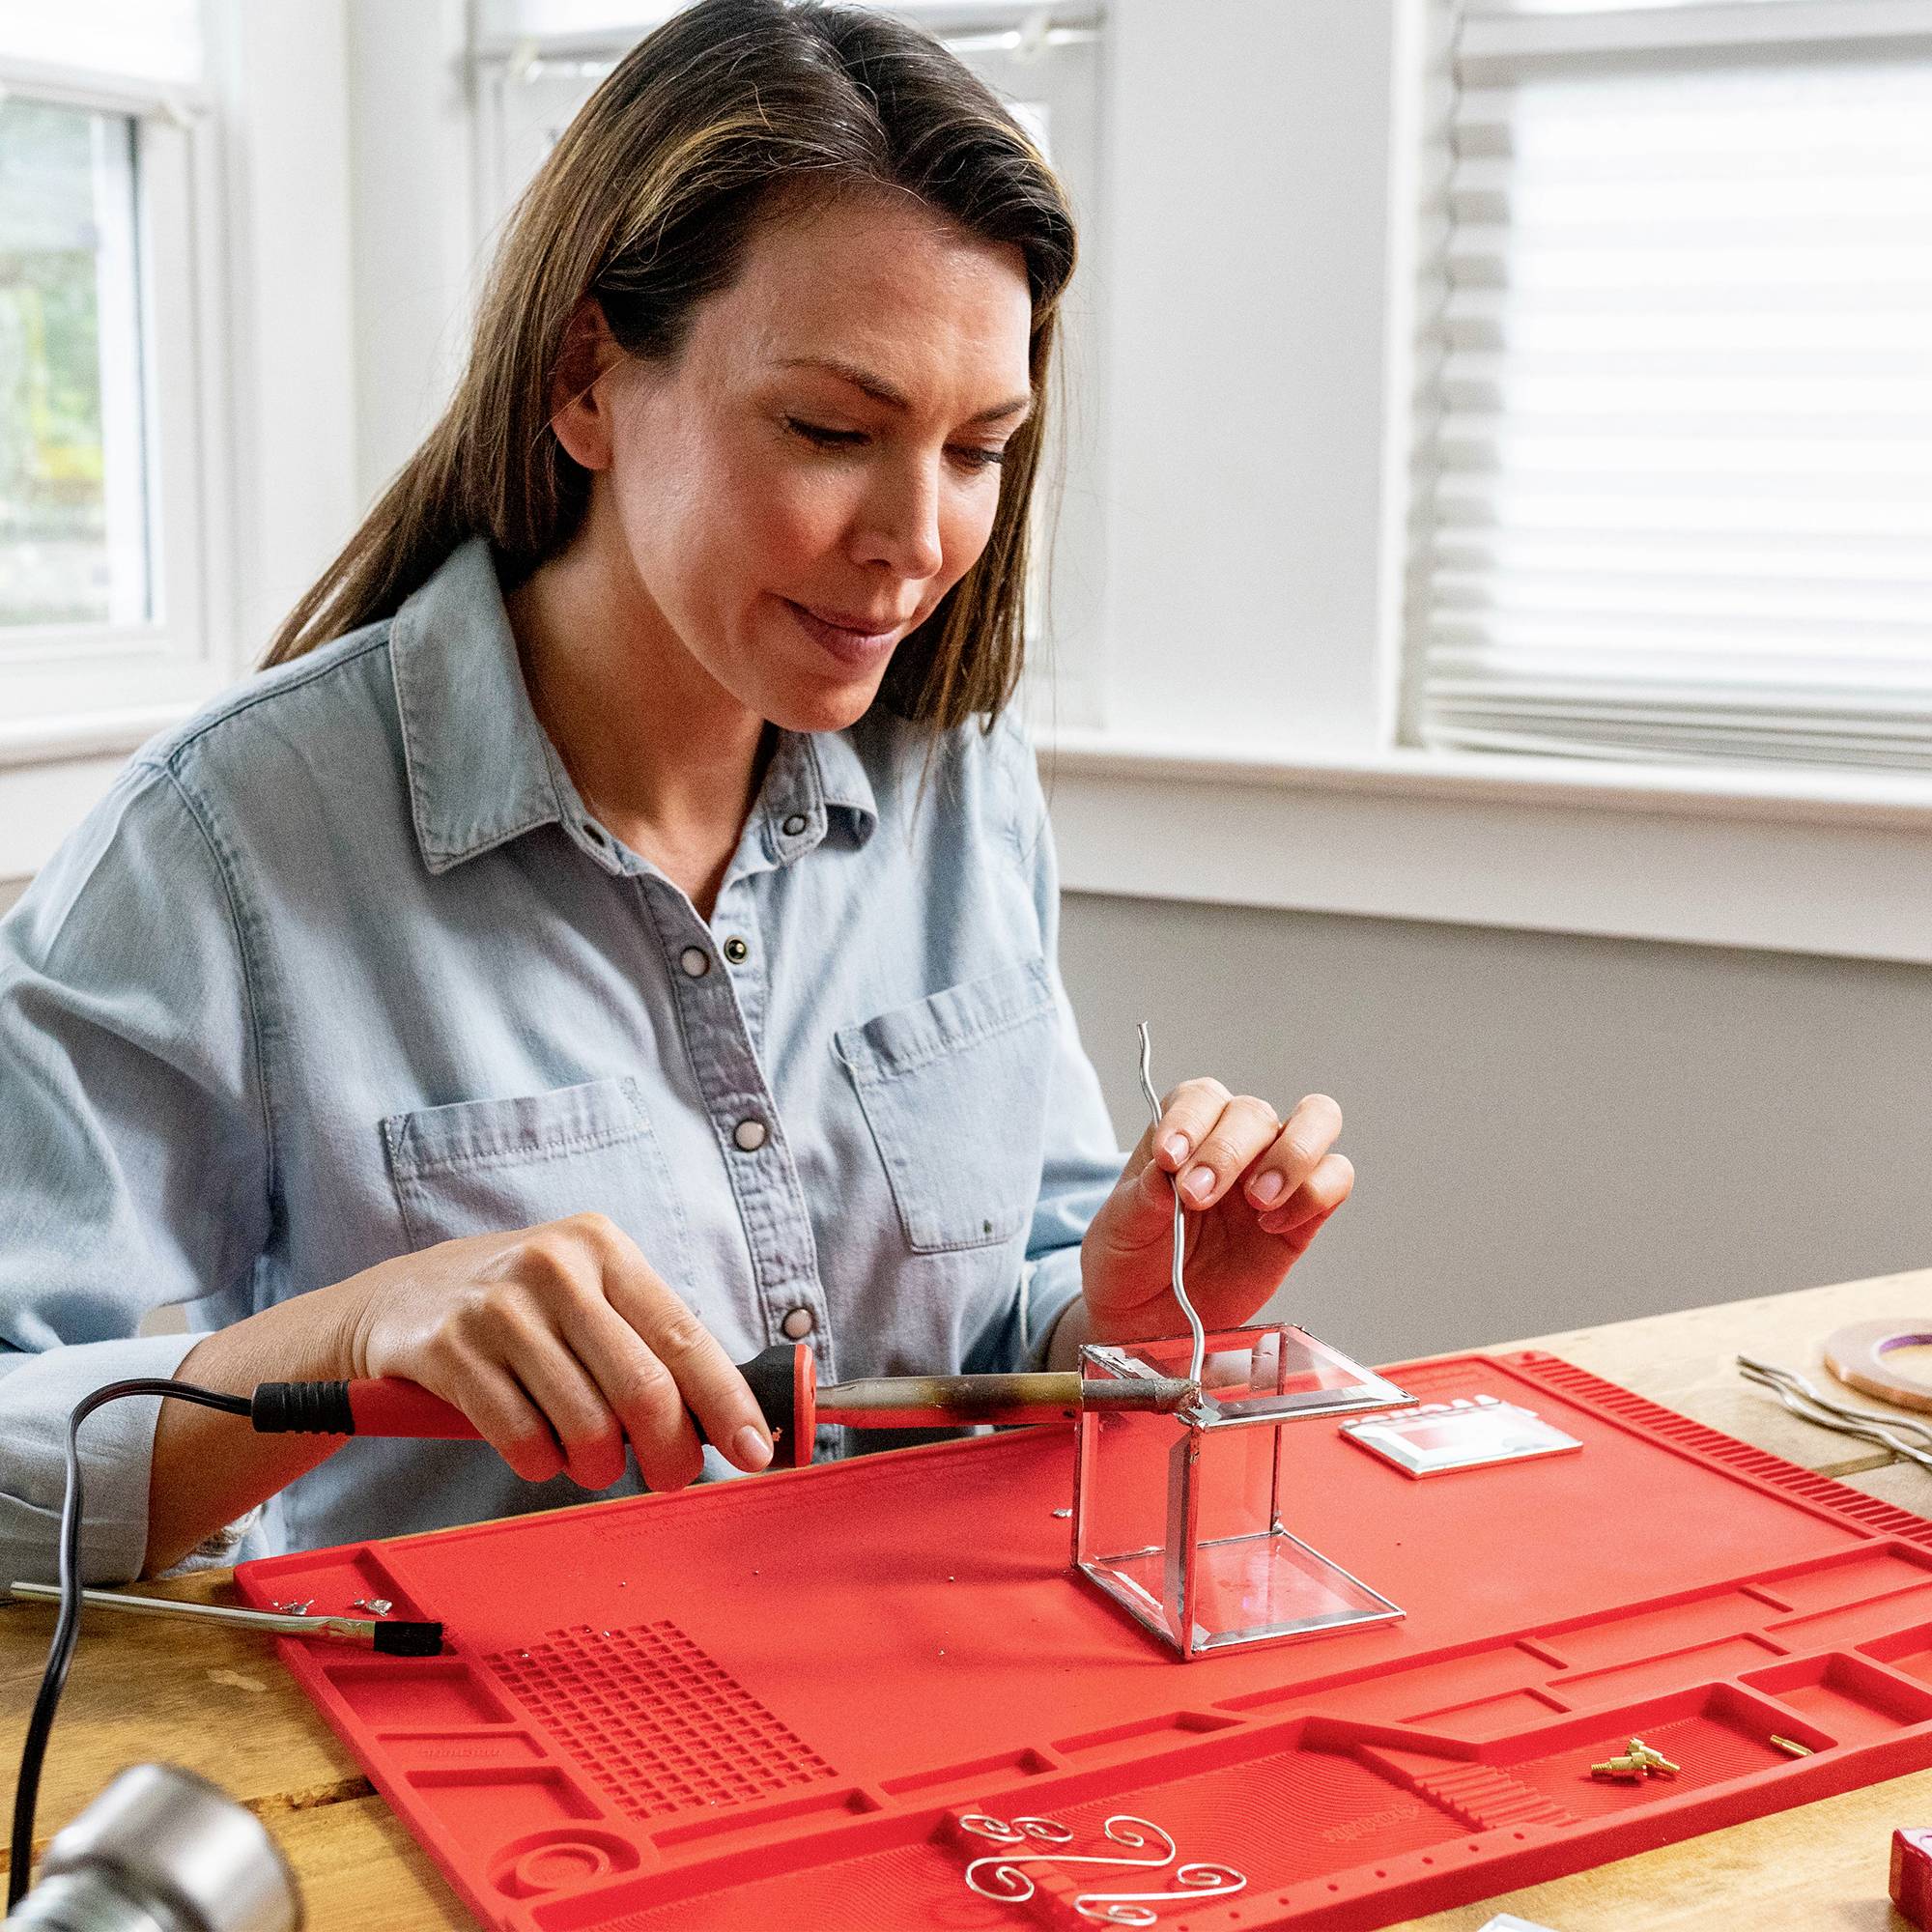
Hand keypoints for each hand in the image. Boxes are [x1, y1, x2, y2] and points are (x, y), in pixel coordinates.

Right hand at [322, 1212, 771, 1490]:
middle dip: (670, 1451)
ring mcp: (498, 1307)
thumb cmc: (517, 1308)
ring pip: (585, 1423)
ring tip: (592, 1460)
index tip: (756, 1451)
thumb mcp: (585, 1293)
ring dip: (600, 1465)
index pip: (684, 1336)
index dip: (726, 1402)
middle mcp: (555, 1268)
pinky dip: (542, 1465)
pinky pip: (521, 1439)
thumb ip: (646, 1344)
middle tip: (671, 1477)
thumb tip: (723, 1419)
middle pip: (642, 1388)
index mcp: (604, 1248)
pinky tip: (540, 1453)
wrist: (397, 1300)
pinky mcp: (448, 1349)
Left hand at [1078, 1079, 1352, 1346]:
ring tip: (1258, 1201)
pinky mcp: (1304, 1213)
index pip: (1201, 1098)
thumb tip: (1165, 1172)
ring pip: (1315, 1120)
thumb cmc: (1131, 1256)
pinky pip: (1335, 1179)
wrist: (1149, 1314)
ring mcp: (1274, 1171)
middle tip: (1197, 1197)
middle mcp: (1235, 1139)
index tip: (1169, 1160)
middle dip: (1228, 1151)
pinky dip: (1313, 1194)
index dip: (1189, 1121)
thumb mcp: (1120, 1228)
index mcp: (1185, 1128)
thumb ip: (1142, 1197)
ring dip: (1290, 1156)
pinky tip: (1270, 1227)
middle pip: (1254, 1112)